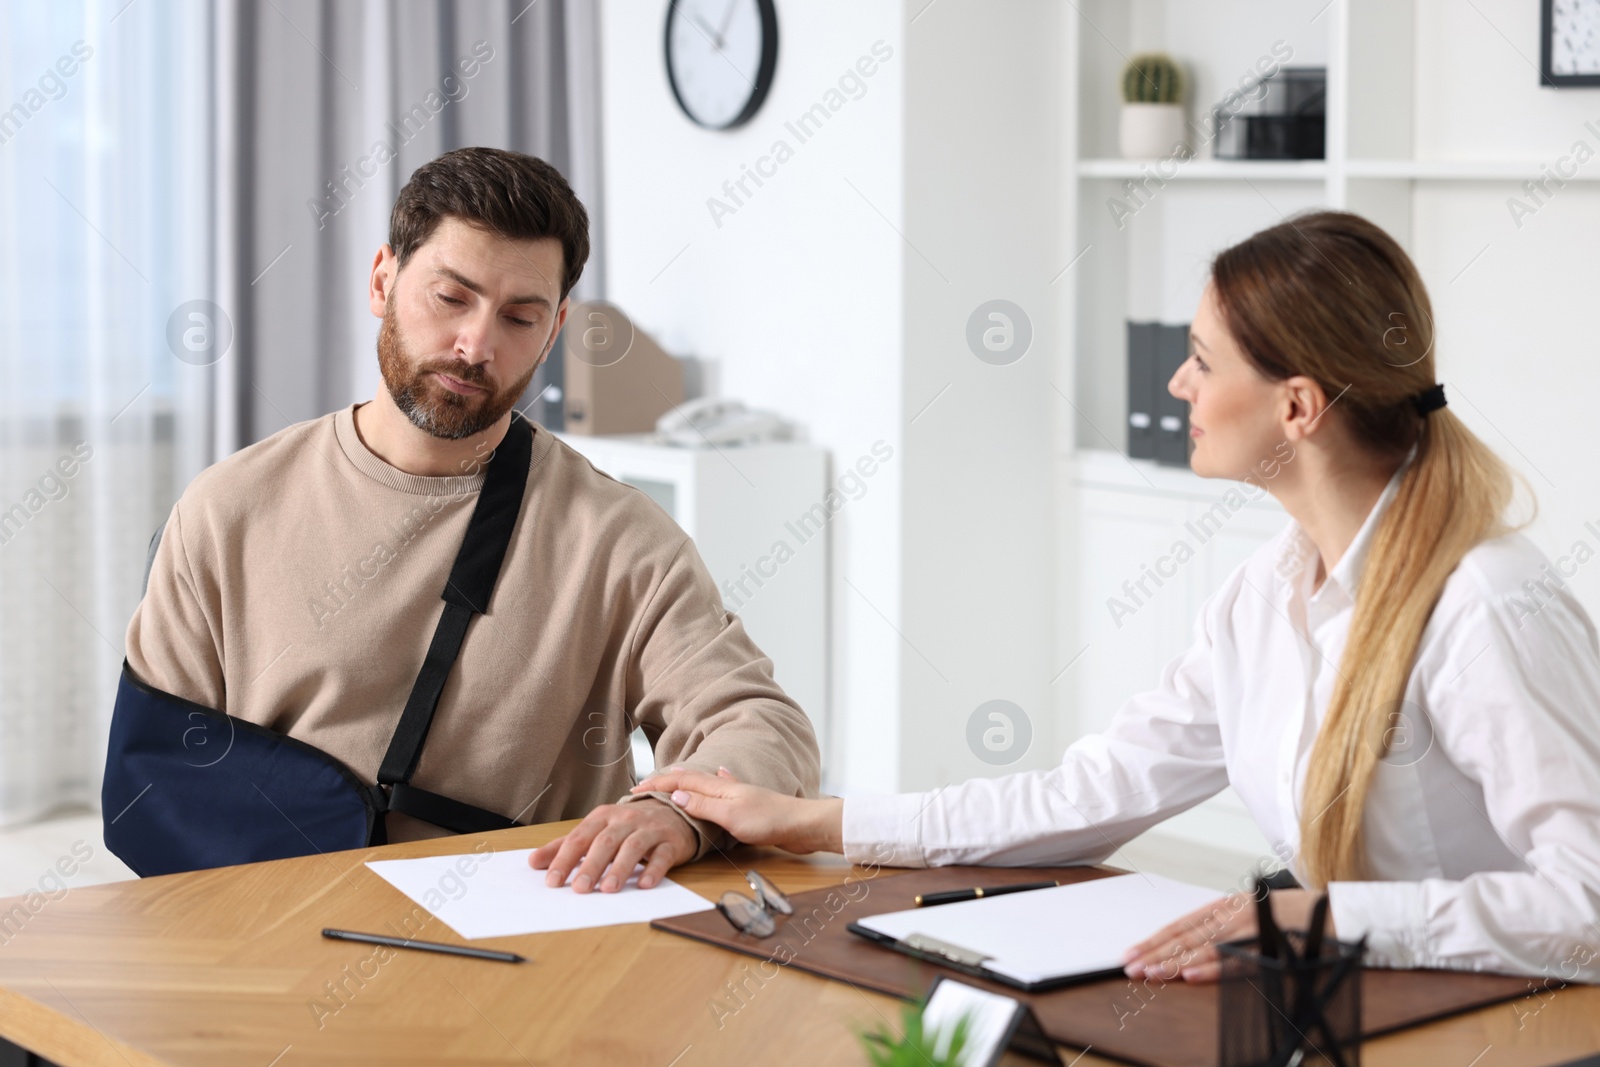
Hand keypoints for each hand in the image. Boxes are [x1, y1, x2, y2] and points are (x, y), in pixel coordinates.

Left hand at [528, 797, 696, 892]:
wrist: (674, 810)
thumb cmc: (628, 825)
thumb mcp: (596, 830)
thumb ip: (565, 846)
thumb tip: (533, 862)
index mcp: (603, 817)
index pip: (580, 838)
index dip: (565, 859)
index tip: (552, 881)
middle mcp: (625, 820)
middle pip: (605, 842)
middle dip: (591, 866)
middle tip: (579, 889)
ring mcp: (649, 829)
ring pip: (633, 847)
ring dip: (620, 869)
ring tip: (608, 889)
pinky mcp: (671, 841)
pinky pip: (662, 855)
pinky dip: (654, 870)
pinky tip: (644, 884)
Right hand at [631, 766, 843, 854]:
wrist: (802, 823)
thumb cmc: (769, 820)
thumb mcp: (730, 815)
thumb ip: (703, 805)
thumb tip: (675, 794)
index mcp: (720, 787)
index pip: (681, 782)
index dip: (658, 785)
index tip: (636, 790)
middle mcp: (726, 787)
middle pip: (691, 779)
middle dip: (666, 781)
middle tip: (646, 784)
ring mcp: (737, 794)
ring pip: (704, 785)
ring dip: (685, 782)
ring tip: (672, 778)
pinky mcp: (747, 805)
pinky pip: (720, 791)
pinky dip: (712, 784)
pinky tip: (721, 775)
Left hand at [1121, 888, 1330, 982]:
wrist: (1334, 910)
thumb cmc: (1289, 915)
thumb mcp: (1249, 913)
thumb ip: (1220, 927)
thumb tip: (1186, 947)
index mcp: (1225, 907)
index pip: (1181, 924)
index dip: (1155, 939)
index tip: (1132, 952)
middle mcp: (1233, 915)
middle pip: (1187, 936)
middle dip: (1156, 952)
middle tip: (1131, 967)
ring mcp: (1250, 930)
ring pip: (1205, 948)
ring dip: (1176, 962)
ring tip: (1152, 973)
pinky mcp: (1269, 946)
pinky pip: (1237, 960)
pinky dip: (1214, 967)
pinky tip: (1193, 974)